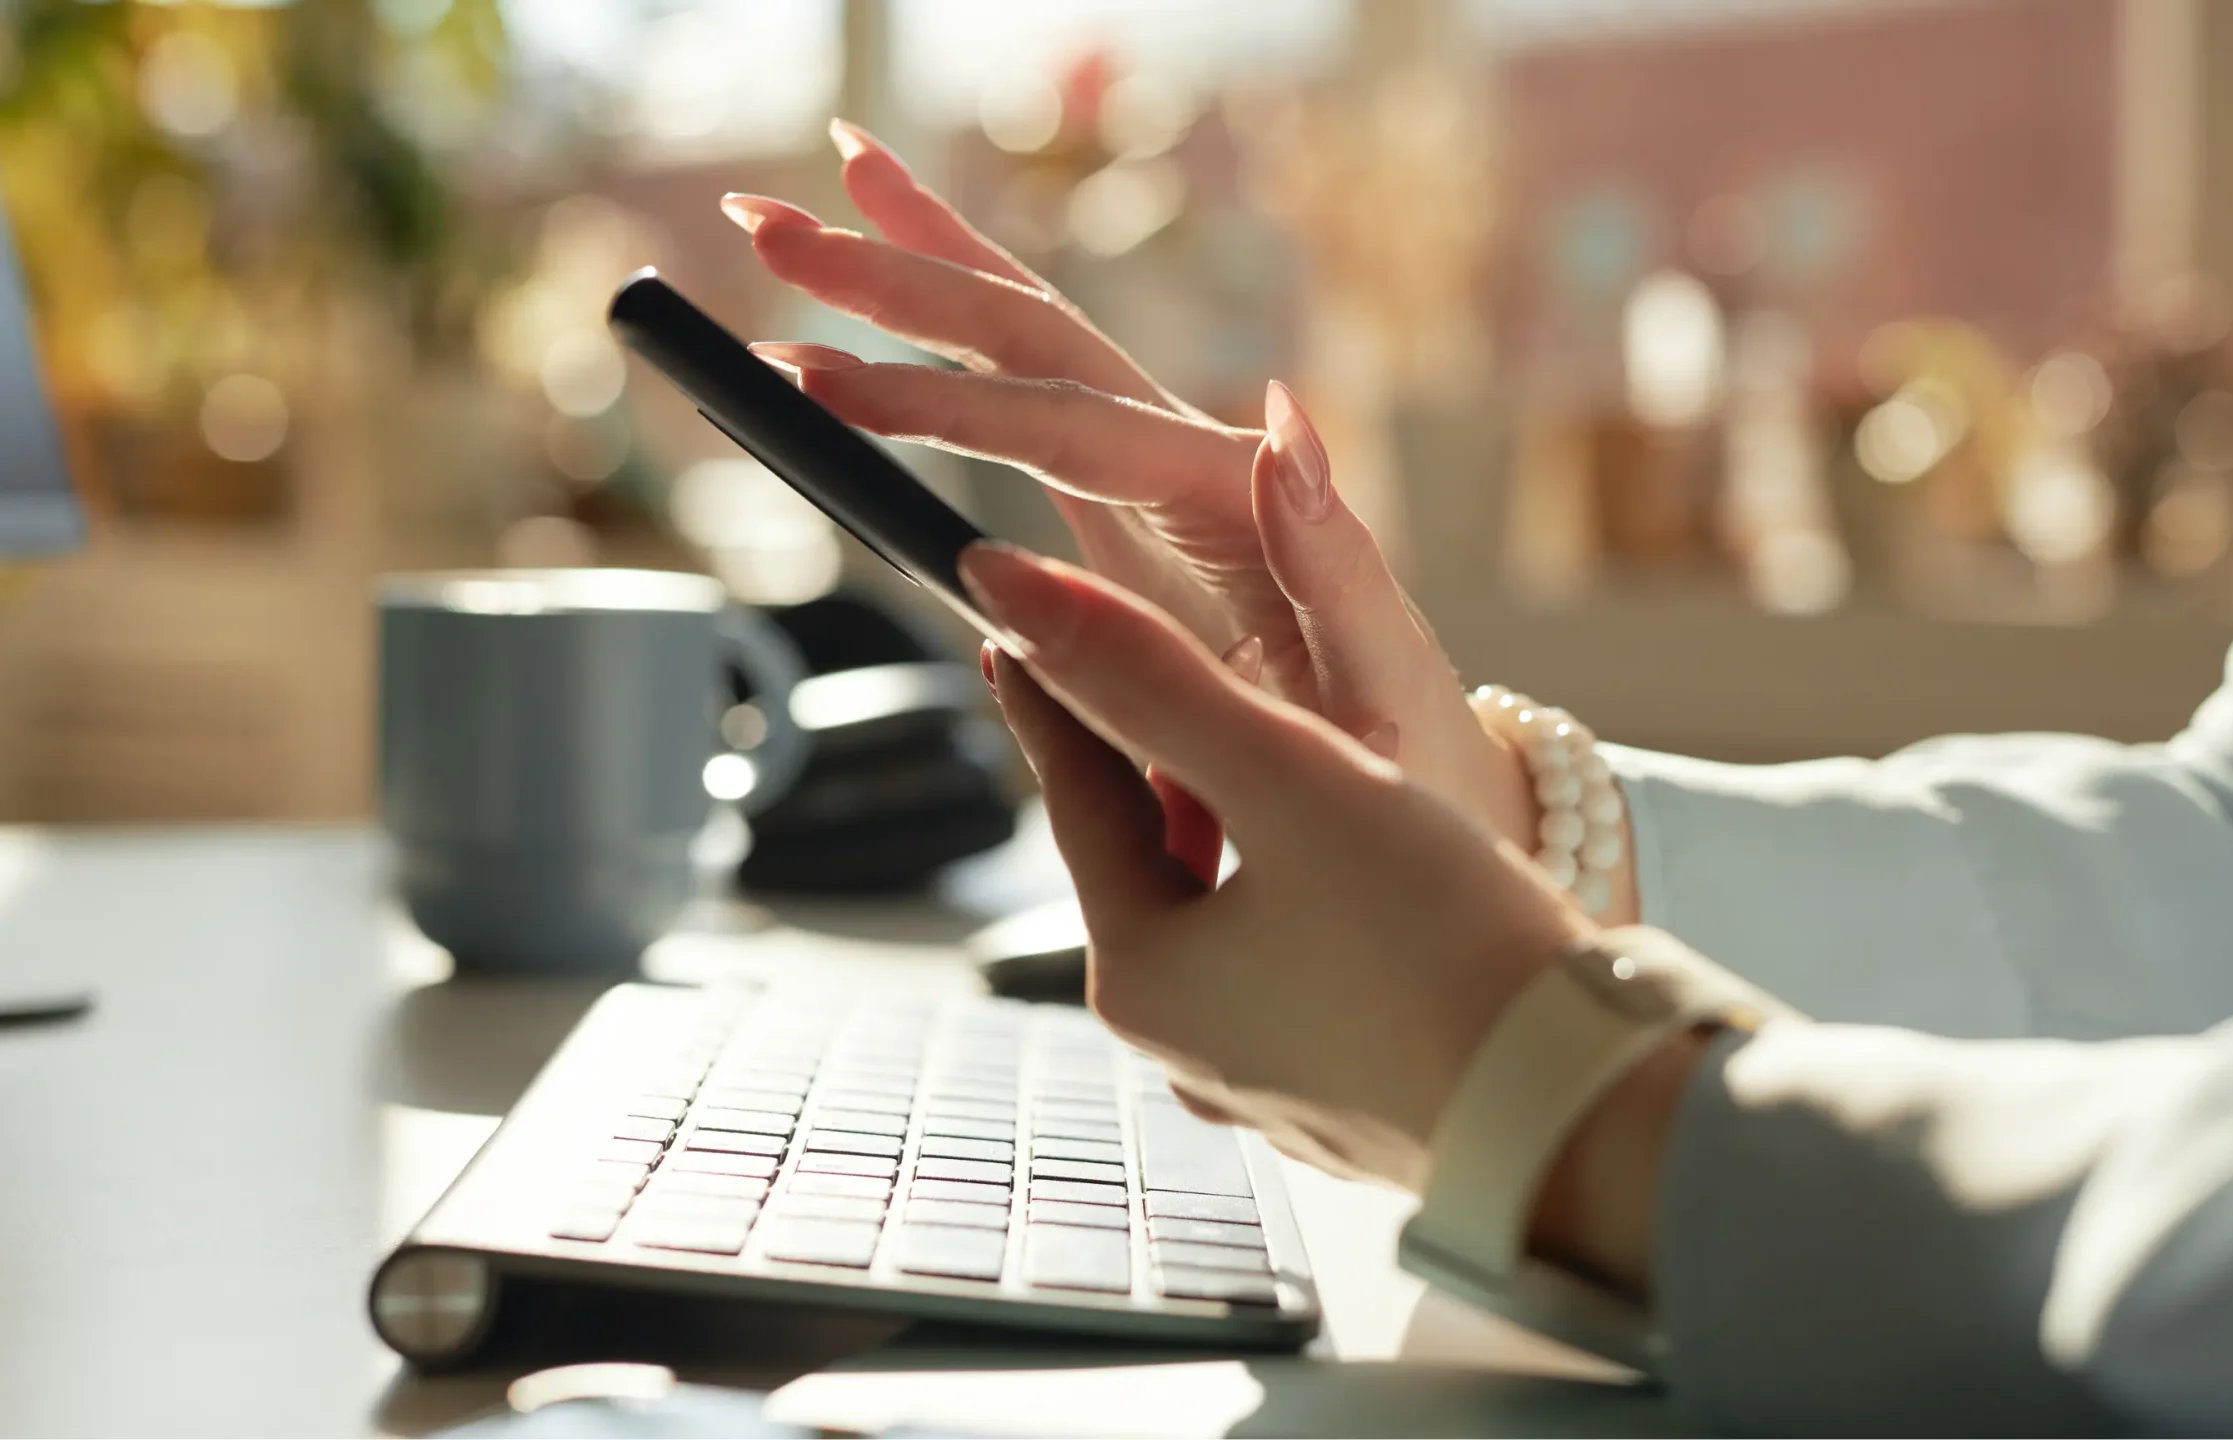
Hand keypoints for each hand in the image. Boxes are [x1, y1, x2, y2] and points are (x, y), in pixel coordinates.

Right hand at [716, 124, 1539, 851]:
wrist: (1426, 794)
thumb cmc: (1404, 764)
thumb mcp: (1383, 689)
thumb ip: (1335, 562)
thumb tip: (1282, 413)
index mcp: (1238, 503)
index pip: (1069, 427)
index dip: (942, 405)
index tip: (824, 383)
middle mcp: (1196, 463)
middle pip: (1036, 338)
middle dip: (902, 275)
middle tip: (770, 221)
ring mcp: (1157, 481)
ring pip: (1025, 344)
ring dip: (911, 270)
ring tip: (797, 205)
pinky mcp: (1128, 515)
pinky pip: (1025, 409)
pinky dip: (945, 348)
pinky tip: (876, 308)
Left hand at [957, 538, 1584, 1186]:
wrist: (1588, 1107)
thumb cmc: (1439, 943)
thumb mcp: (1286, 776)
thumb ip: (1148, 677)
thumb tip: (1008, 587)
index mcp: (1143, 976)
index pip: (1078, 799)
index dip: (1055, 691)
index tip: (1022, 619)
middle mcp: (1187, 1048)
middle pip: (1150, 864)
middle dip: (1157, 765)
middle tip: (1155, 675)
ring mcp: (1273, 1085)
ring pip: (1228, 919)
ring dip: (1240, 833)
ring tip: (1275, 761)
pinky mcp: (1356, 1099)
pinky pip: (1300, 971)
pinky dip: (1307, 901)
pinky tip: (1363, 873)